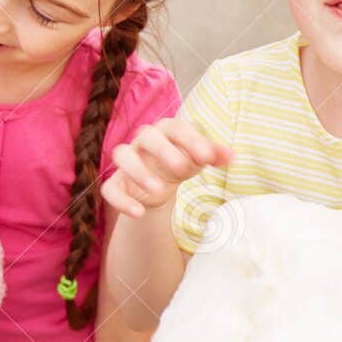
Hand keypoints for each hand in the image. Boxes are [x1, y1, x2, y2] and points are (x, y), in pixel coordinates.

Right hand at [100, 118, 231, 218]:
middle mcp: (144, 140)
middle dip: (164, 151)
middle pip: (147, 136)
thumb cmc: (183, 160)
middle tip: (182, 169)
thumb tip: (232, 156)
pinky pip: (110, 187)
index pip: (177, 128)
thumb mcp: (199, 158)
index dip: (192, 141)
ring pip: (122, 155)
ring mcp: (128, 160)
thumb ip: (214, 155)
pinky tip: (139, 213)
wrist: (161, 180)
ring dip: (138, 171)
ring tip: (158, 190)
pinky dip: (121, 200)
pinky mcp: (117, 182)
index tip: (208, 158)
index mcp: (167, 130)